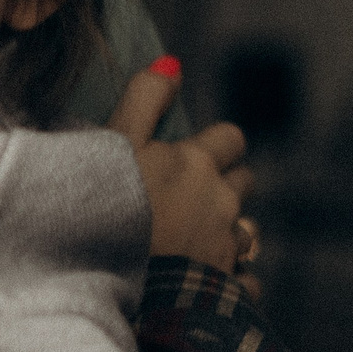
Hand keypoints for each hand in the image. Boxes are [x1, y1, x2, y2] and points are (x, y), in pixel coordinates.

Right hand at [109, 61, 253, 271]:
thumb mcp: (116, 141)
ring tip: (190, 242)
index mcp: (197, 164)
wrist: (107, 279)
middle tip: (187, 196)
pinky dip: (231, 279)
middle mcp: (222, 203)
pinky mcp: (225, 289)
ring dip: (226, 233)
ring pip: (245, 233)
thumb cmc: (109, 205)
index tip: (194, 152)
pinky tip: (204, 282)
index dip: (216, 143)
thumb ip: (144, 98)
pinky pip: (243, 281)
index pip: (230, 138)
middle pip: (243, 183)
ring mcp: (227, 248)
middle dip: (225, 185)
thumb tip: (173, 62)